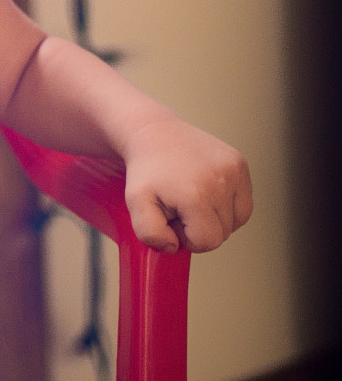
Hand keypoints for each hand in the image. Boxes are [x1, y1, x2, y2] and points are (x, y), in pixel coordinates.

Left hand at [119, 118, 252, 252]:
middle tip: (178, 206)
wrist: (153, 134)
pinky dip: (228, 205)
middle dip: (199, 227)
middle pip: (223, 233)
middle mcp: (221, 181)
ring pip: (237, 220)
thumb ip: (150, 233)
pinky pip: (244, 202)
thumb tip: (174, 246)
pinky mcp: (240, 163)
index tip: (171, 219)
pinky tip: (207, 193)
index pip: (207, 241)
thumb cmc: (145, 171)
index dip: (187, 238)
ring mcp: (235, 170)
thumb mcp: (135, 204)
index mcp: (197, 195)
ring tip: (191, 199)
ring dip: (215, 218)